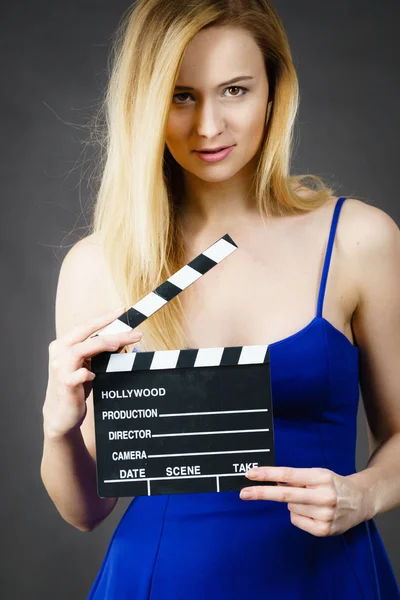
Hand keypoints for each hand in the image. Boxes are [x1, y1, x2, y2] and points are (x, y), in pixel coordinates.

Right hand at [43, 306, 141, 439]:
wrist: (60, 415)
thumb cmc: (76, 388)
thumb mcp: (88, 365)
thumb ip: (99, 352)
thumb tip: (122, 339)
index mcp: (64, 344)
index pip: (86, 326)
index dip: (104, 317)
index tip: (122, 310)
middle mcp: (59, 353)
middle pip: (86, 334)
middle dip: (112, 332)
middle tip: (134, 333)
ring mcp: (60, 368)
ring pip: (81, 350)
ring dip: (103, 345)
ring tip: (120, 346)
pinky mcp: (65, 384)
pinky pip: (80, 375)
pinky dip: (89, 373)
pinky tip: (94, 375)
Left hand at [239, 466, 373, 536]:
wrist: (360, 501)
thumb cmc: (333, 484)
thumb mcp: (317, 474)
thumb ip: (296, 478)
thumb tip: (271, 481)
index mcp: (321, 477)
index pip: (289, 474)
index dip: (268, 474)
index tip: (251, 474)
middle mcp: (324, 495)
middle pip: (285, 494)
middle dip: (262, 493)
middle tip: (243, 493)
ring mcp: (325, 514)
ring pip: (290, 508)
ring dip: (293, 504)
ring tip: (311, 501)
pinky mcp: (324, 530)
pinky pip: (297, 520)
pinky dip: (299, 515)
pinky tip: (313, 512)